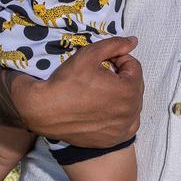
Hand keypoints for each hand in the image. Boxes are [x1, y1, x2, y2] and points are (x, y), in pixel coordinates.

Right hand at [18, 36, 143, 147]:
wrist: (45, 110)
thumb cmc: (67, 81)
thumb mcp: (90, 54)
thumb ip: (115, 45)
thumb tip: (133, 41)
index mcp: (129, 90)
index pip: (134, 67)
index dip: (120, 59)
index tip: (105, 61)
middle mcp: (130, 112)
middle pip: (135, 86)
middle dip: (123, 77)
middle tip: (103, 74)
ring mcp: (123, 128)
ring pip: (132, 105)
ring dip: (123, 95)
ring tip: (104, 91)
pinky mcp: (113, 140)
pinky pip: (127, 125)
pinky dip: (122, 116)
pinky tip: (108, 109)